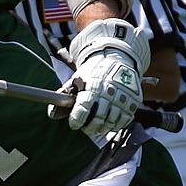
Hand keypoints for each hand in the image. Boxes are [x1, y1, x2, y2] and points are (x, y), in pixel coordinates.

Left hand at [59, 18, 148, 135]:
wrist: (118, 56)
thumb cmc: (93, 71)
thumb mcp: (76, 78)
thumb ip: (64, 95)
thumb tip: (52, 114)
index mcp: (92, 86)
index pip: (83, 108)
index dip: (77, 119)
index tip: (74, 124)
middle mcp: (109, 92)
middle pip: (98, 119)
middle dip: (89, 127)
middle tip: (85, 128)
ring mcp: (123, 97)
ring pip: (111, 122)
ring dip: (102, 128)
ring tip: (97, 127)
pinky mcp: (133, 100)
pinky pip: (125, 120)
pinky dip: (116, 125)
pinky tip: (109, 123)